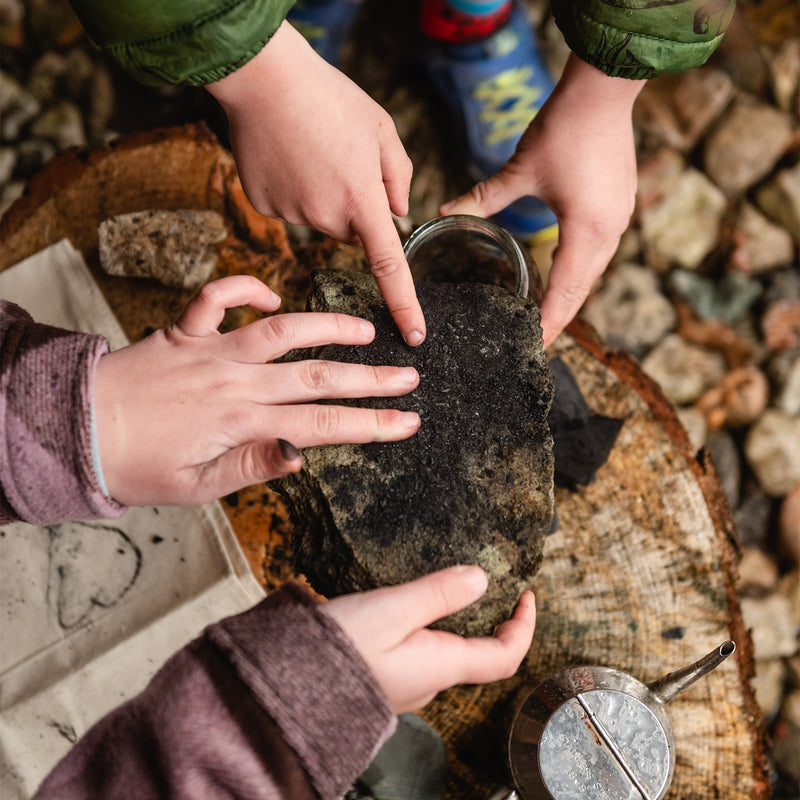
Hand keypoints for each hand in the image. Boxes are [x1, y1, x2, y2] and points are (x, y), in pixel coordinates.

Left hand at [94, 276, 419, 506]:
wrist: (75, 427)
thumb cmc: (135, 466)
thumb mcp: (197, 487)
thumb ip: (253, 467)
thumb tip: (301, 454)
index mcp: (241, 423)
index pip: (322, 426)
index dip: (371, 424)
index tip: (408, 421)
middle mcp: (234, 381)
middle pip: (316, 376)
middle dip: (370, 378)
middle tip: (409, 375)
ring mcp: (211, 350)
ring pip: (282, 329)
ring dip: (328, 326)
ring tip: (365, 329)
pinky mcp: (185, 331)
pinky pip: (215, 296)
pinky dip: (243, 287)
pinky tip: (270, 294)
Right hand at [206, 22, 425, 346]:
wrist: (264, 77)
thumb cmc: (330, 97)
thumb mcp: (382, 129)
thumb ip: (399, 177)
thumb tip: (398, 213)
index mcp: (363, 201)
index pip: (389, 268)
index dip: (405, 305)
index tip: (414, 336)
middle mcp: (327, 217)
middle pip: (352, 232)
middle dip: (355, 207)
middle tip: (344, 161)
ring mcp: (292, 214)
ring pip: (321, 219)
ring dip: (323, 195)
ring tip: (313, 149)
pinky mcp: (264, 205)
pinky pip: (290, 207)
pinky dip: (292, 188)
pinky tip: (287, 155)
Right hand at [323, 566, 535, 713]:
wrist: (286, 687)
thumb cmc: (337, 650)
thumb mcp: (392, 610)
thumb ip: (438, 592)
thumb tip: (481, 579)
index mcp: (440, 665)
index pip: (505, 656)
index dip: (524, 626)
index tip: (527, 594)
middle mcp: (429, 680)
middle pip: (480, 654)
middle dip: (493, 620)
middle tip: (491, 584)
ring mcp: (407, 682)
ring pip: (449, 652)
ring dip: (461, 621)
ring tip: (451, 586)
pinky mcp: (384, 677)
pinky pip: (422, 652)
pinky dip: (432, 627)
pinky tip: (411, 605)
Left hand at [440, 53, 645, 347]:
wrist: (605, 88)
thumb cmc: (564, 128)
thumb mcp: (520, 169)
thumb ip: (483, 198)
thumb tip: (444, 211)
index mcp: (586, 231)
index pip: (565, 292)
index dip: (550, 321)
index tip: (535, 345)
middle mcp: (609, 232)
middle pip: (582, 288)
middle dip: (560, 316)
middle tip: (539, 341)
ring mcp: (620, 218)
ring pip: (593, 271)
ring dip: (572, 294)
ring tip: (550, 316)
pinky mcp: (621, 205)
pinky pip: (600, 251)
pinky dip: (581, 270)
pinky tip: (566, 274)